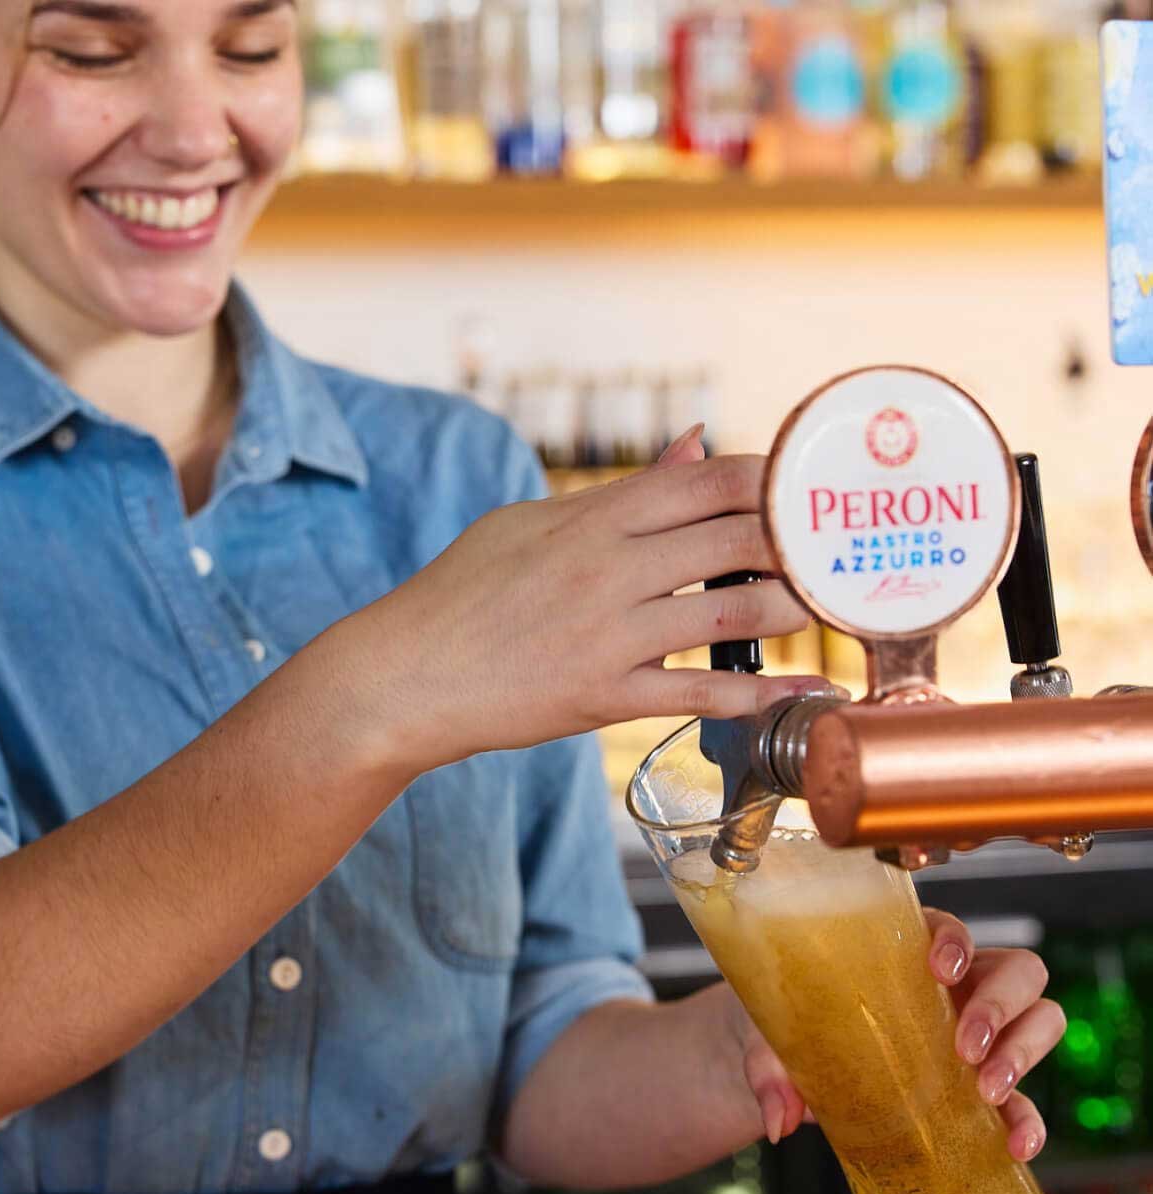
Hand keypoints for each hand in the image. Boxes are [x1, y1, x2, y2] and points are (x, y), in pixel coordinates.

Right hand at [349, 425, 816, 770]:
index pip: (706, 481)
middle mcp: (607, 570)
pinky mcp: (602, 698)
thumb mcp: (526, 523)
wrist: (405, 675)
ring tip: (824, 610)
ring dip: (792, 612)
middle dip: (799, 544)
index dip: (772, 481)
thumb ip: (618, 493)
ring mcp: (607, 637)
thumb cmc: (459, 594)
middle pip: (736, 540)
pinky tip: (795, 692)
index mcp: (590, 518)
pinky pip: (697, 695)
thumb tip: (694, 446)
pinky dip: (756, 695)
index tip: (809, 488)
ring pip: (732, 618)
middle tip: (838, 550)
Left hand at [739, 909, 1063, 1161]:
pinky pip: (1028, 1099)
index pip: (948, 926)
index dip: (954, 941)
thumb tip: (780, 1119)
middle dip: (1001, 1004)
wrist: (800, 1077)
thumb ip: (770, 1071)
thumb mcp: (769, 1041)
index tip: (939, 969)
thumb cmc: (793, 1032)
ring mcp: (980, 1033)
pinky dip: (1030, 1121)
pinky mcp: (986, 1086)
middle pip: (1017, 969)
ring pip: (1042, 1018)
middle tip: (964, 1046)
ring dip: (1024, 1051)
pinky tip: (1014, 1144)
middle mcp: (956, 984)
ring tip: (985, 1090)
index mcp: (904, 952)